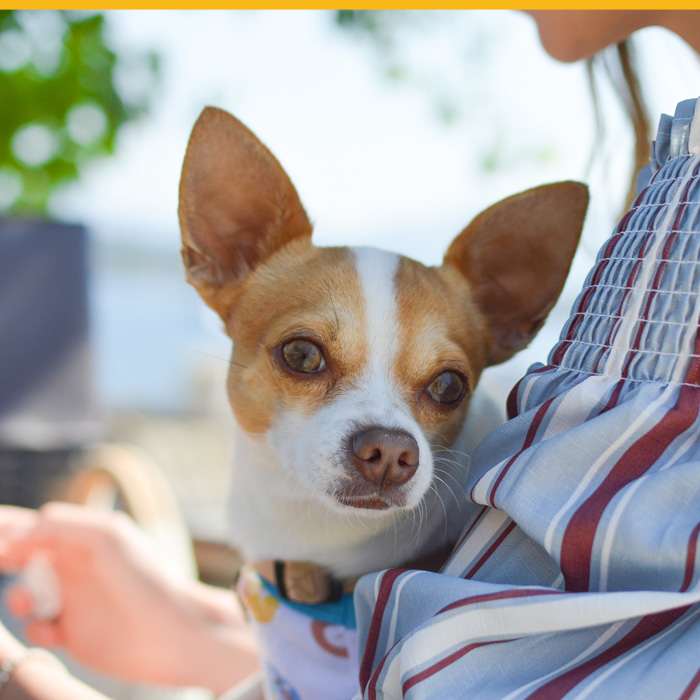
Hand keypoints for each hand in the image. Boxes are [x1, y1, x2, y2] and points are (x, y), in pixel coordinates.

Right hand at [0, 503, 257, 692]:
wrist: (172, 632)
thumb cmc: (147, 579)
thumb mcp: (107, 539)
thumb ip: (61, 527)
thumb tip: (18, 534)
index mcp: (84, 538)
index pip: (35, 526)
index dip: (9, 529)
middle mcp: (77, 565)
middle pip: (24, 558)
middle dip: (6, 558)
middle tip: (2, 563)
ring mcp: (75, 598)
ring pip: (25, 594)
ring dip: (17, 597)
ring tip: (27, 603)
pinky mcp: (74, 633)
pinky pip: (38, 628)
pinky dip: (34, 628)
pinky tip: (51, 629)